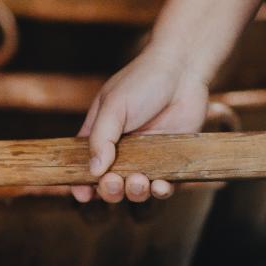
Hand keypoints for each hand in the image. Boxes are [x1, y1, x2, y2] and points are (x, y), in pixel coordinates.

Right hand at [70, 46, 211, 203]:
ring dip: (134, 192)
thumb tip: (93, 171)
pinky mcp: (171, 159)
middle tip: (113, 183)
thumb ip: (101, 138)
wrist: (184, 70)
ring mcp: (147, 156)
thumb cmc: (144, 81)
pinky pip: (164, 185)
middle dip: (109, 190)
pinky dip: (161, 191)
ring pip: (136, 189)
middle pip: (109, 183)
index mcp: (102, 134)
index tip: (82, 194)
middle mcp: (122, 149)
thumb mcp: (114, 106)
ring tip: (138, 181)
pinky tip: (160, 185)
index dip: (81, 182)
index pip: (86, 164)